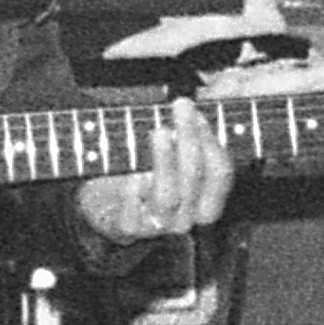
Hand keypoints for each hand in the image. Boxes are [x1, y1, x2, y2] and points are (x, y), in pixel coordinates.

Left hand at [68, 98, 234, 242]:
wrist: (103, 203)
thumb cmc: (144, 169)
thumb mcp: (172, 150)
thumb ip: (191, 129)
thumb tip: (210, 94)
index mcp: (207, 200)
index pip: (221, 172)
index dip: (212, 140)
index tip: (199, 112)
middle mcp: (188, 216)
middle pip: (195, 176)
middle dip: (189, 137)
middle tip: (181, 106)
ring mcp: (159, 226)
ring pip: (169, 194)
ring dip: (165, 160)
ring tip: (160, 132)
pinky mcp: (128, 229)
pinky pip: (134, 212)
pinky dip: (134, 191)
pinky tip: (132, 173)